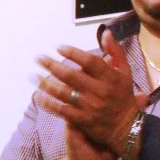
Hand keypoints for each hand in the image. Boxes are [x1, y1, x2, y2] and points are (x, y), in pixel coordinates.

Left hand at [35, 29, 144, 154]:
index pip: (90, 61)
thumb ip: (115, 52)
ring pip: (63, 92)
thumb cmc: (123, 96)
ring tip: (33, 75)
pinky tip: (38, 95)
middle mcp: (100, 91)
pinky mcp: (82, 120)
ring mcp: (89, 106)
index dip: (73, 53)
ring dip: (45, 83)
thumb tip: (106, 33)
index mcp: (111, 77)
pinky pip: (60, 109)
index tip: (58, 47)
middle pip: (71, 76)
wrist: (126, 127)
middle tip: (38, 58)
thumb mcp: (125, 72)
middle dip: (52, 65)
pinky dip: (48, 102)